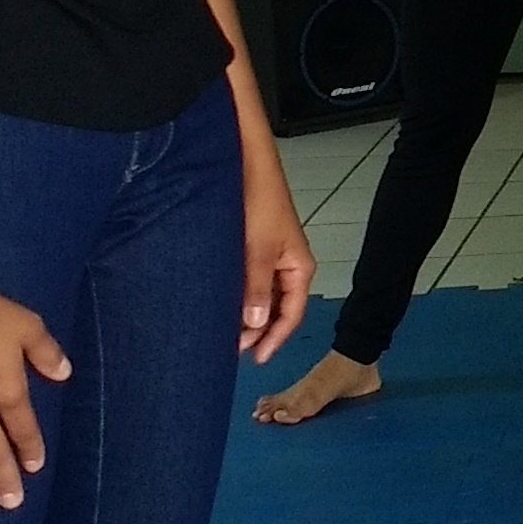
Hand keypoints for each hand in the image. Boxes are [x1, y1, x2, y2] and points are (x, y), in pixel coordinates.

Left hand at [237, 153, 316, 362]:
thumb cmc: (260, 199)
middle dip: (257, 331)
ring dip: (246, 315)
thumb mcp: (258, 249)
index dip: (274, 339)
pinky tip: (223, 305)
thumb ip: (256, 287)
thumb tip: (255, 323)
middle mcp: (287, 266)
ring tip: (225, 331)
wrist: (248, 165)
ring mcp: (270, 258)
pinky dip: (239, 297)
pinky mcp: (254, 250)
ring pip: (261, 297)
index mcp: (299, 268)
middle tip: (232, 347)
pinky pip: (250, 282)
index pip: (291, 314)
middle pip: (276, 309)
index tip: (256, 358)